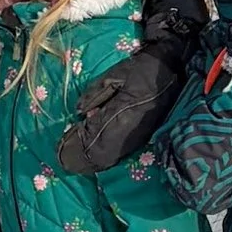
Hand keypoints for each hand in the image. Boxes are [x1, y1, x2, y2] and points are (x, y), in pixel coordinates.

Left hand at [59, 41, 185, 174]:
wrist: (170, 69)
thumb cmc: (140, 70)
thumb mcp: (114, 76)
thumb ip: (95, 94)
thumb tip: (80, 113)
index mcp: (122, 113)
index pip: (94, 136)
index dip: (76, 144)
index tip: (61, 144)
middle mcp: (129, 131)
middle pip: (99, 154)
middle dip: (79, 157)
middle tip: (61, 157)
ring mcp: (136, 137)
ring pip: (109, 158)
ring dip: (89, 161)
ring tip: (71, 158)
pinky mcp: (140, 139)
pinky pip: (118, 154)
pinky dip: (101, 157)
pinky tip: (88, 153)